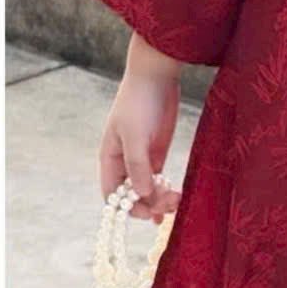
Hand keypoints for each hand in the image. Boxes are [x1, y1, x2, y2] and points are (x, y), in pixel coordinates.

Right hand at [98, 69, 182, 222]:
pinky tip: (174, 200)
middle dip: (149, 204)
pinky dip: (164, 191)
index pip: (113, 195)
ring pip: (147, 189)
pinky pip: (158, 179)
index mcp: (110, 159)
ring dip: (159, 200)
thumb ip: (137, 165)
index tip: (149, 212)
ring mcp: (141, 158)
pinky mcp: (157, 152)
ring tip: (177, 202)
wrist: (157, 75)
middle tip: (170, 205)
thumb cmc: (139, 102)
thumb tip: (141, 195)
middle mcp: (123, 163)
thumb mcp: (135, 134)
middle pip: (131, 195)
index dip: (127, 208)